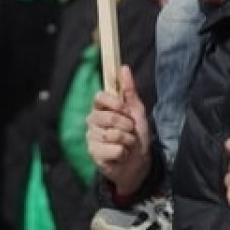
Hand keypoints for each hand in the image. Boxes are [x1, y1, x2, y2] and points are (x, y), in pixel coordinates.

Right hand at [87, 66, 150, 195]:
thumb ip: (129, 89)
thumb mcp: (137, 111)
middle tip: (130, 132)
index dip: (115, 103)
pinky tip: (121, 155)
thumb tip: (124, 67)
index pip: (99, 97)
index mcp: (101, 108)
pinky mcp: (93, 153)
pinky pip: (114, 149)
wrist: (138, 162)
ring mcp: (91, 137)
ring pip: (113, 134)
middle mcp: (92, 120)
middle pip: (110, 117)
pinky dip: (124, 153)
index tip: (126, 110)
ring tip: (127, 144)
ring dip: (128, 141)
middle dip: (127, 126)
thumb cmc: (136, 135)